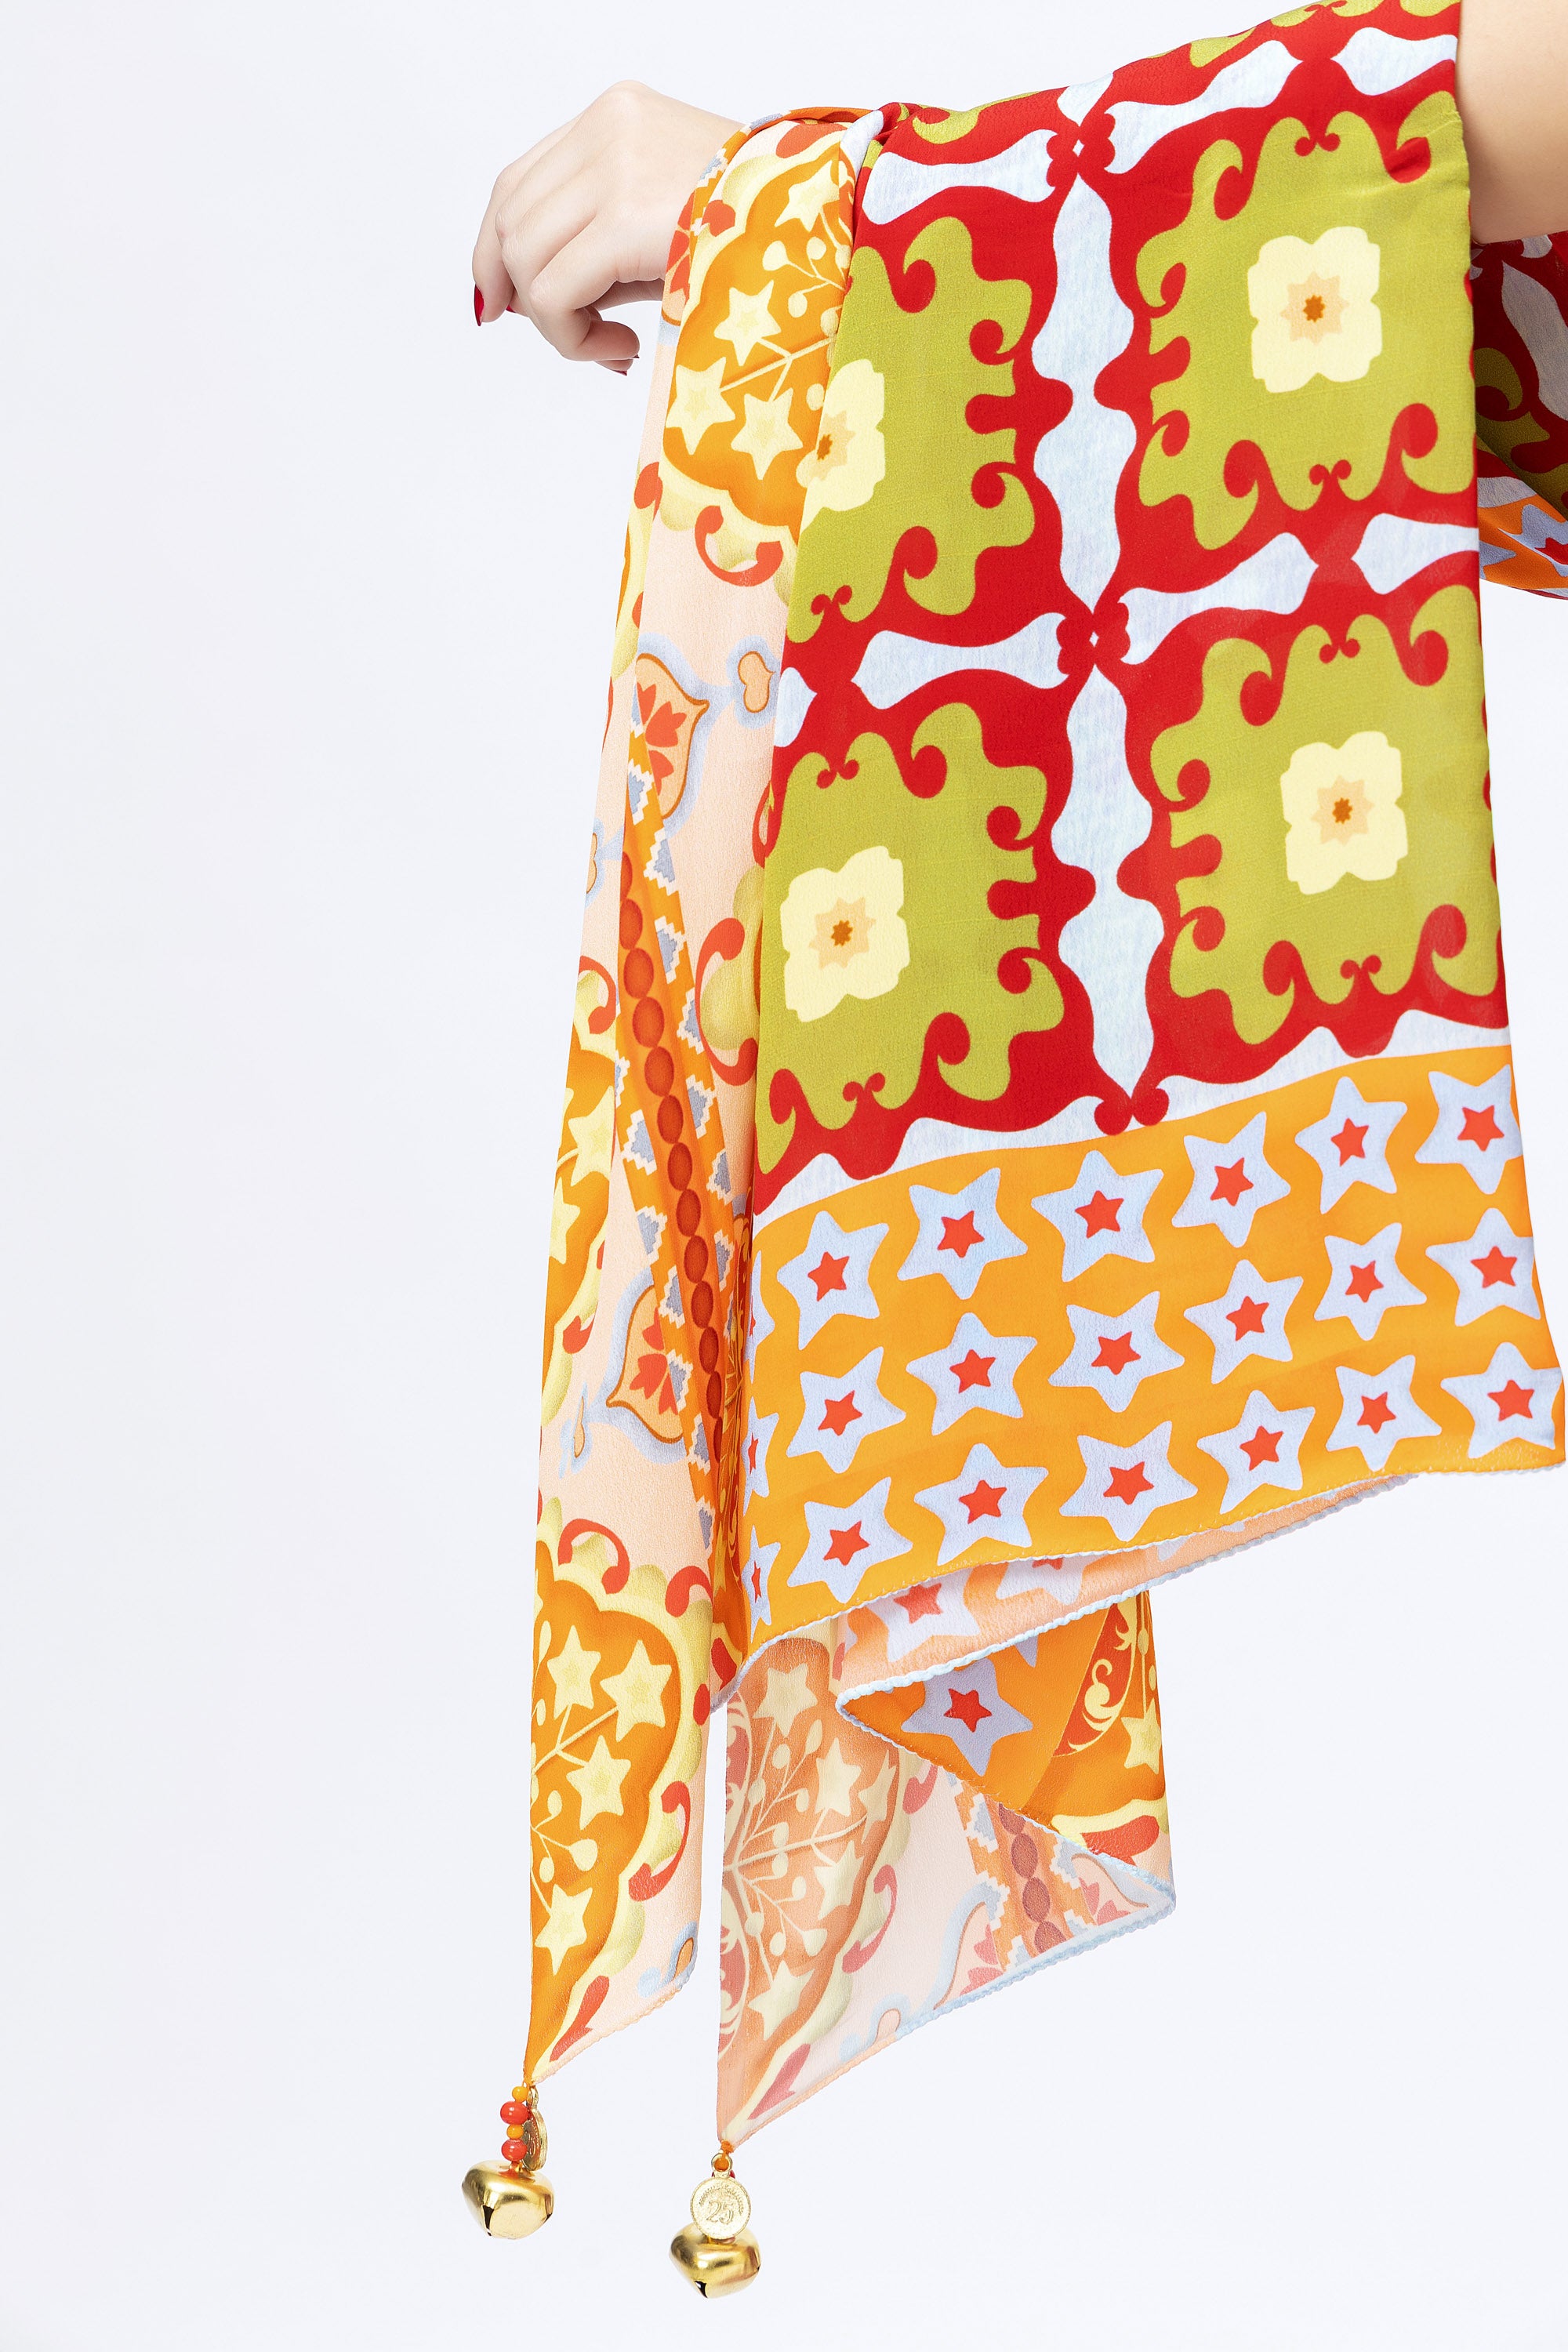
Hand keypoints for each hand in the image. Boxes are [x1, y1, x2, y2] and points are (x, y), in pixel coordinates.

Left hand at [472, 83, 742, 370]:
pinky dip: (571, 337)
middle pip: (510, 218)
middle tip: (578, 338)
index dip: (496, 249)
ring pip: (524, 256)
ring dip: (555, 323)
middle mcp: (607, 125)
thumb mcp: (667, 223)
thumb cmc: (763, 237)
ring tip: (609, 346)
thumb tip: (527, 301)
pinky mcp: (623, 211)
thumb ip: (599, 243)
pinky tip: (618, 351)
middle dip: (525, 295)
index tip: (505, 304)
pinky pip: (552, 291)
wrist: (827, 227)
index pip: (520, 182)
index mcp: (617, 115)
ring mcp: (613, 161)